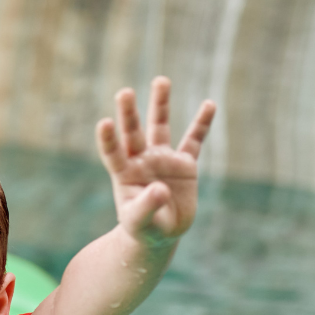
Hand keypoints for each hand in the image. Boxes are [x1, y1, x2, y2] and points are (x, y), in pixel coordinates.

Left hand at [96, 78, 214, 247]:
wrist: (161, 233)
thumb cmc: (143, 228)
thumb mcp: (140, 222)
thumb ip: (147, 206)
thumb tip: (160, 190)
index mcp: (125, 174)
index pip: (113, 153)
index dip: (108, 139)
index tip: (104, 122)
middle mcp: (141, 161)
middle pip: (133, 133)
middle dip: (129, 113)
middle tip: (123, 92)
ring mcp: (163, 159)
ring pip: (160, 127)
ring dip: (160, 105)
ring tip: (161, 81)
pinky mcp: (184, 164)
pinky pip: (194, 140)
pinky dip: (202, 123)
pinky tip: (209, 104)